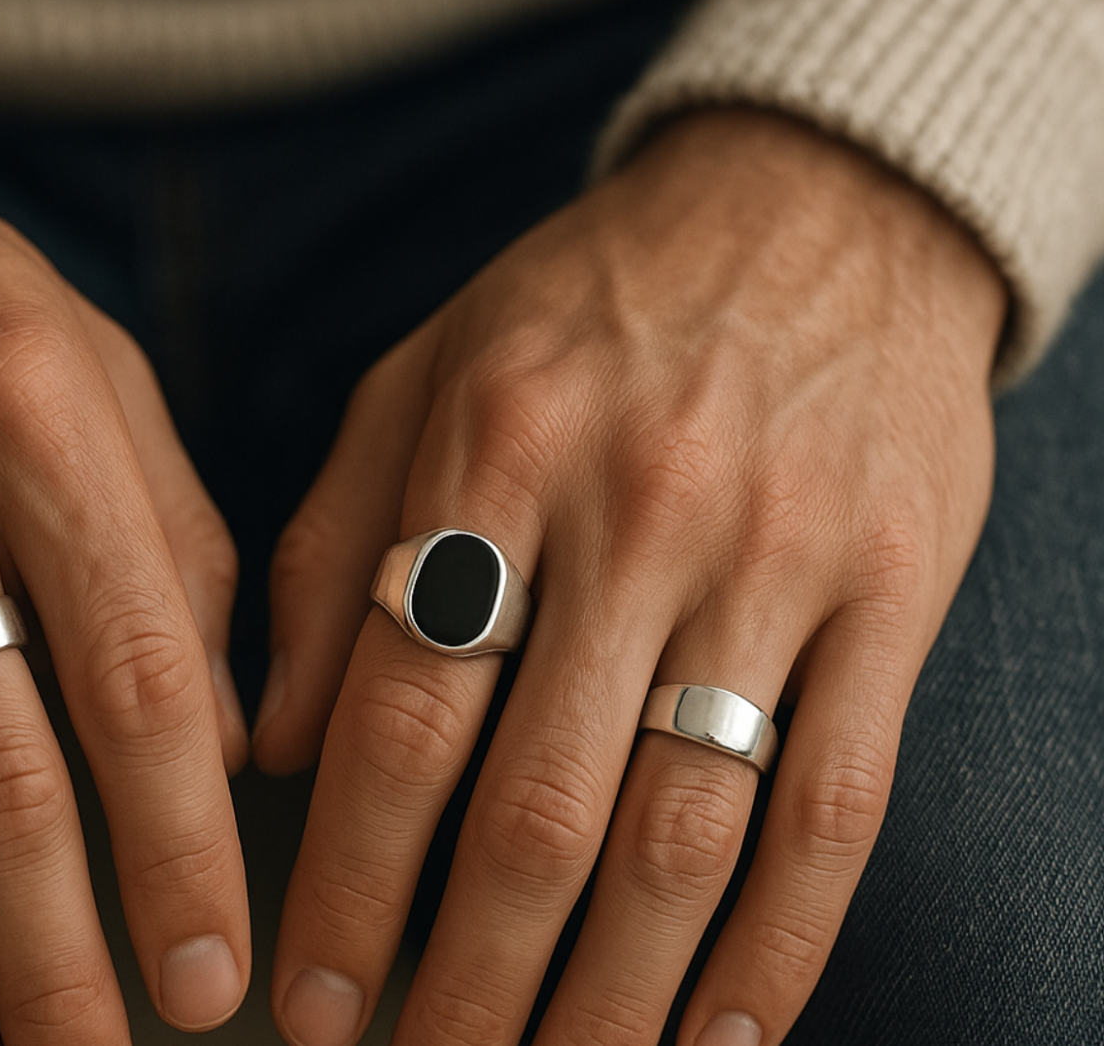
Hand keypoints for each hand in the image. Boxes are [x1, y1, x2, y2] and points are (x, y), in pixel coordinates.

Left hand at [256, 109, 1004, 1044]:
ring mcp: (780, 560)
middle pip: (536, 808)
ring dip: (610, 998)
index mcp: (494, 454)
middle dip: (466, 978)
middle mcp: (636, 515)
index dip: (346, 881)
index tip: (307, 1001)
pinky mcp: (896, 592)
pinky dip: (779, 947)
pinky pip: (837, 804)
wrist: (819, 204)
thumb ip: (331, 545)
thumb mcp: (424, 372)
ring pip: (687, 834)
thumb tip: (269, 741)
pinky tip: (719, 1040)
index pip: (398, 715)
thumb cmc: (589, 302)